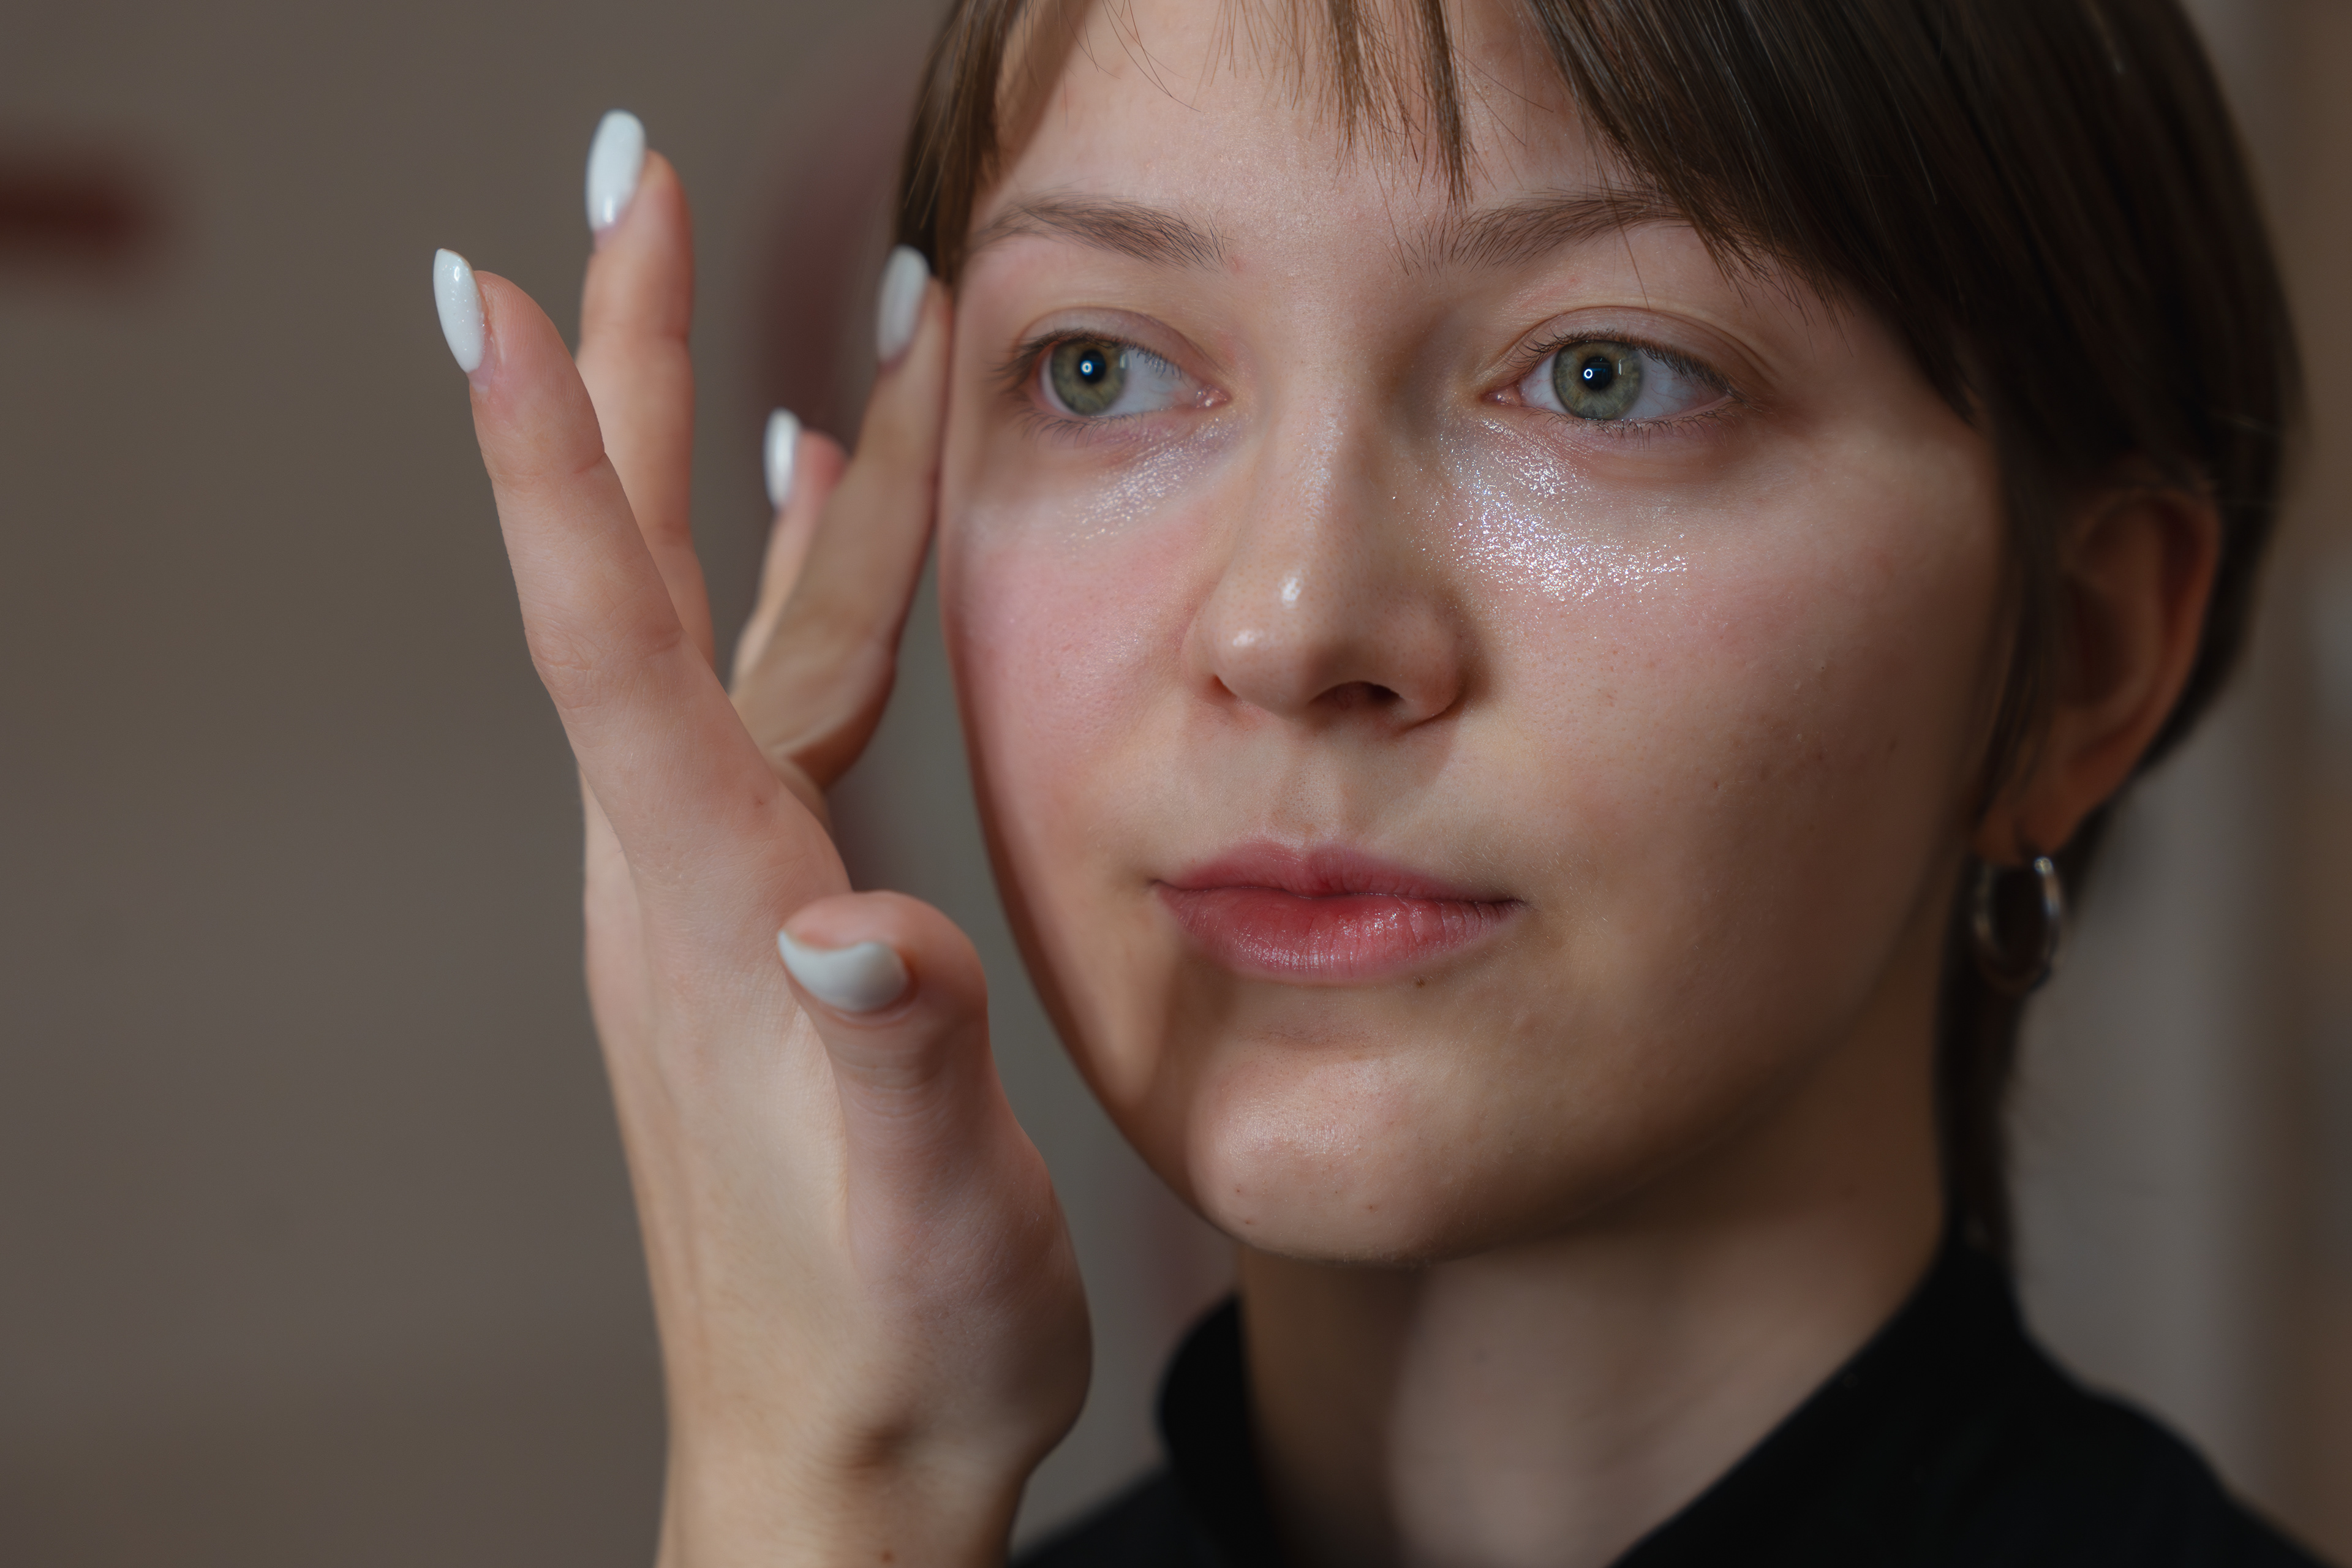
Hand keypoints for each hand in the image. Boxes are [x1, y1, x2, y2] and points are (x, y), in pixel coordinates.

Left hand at [435, 122, 1088, 1566]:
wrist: (841, 1447)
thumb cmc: (893, 1344)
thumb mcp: (921, 1225)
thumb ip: (900, 1072)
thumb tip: (863, 938)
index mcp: (711, 911)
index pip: (610, 650)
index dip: (553, 469)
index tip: (501, 290)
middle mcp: (687, 868)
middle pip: (644, 578)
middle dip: (632, 373)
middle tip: (616, 193)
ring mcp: (721, 884)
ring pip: (724, 619)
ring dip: (733, 452)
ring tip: (780, 310)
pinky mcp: (768, 913)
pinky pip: (779, 700)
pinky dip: (806, 583)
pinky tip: (825, 519)